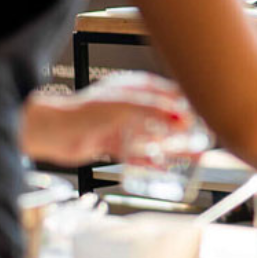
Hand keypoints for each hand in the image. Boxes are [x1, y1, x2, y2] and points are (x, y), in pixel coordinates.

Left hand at [21, 72, 192, 165]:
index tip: (201, 117)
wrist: (55, 133)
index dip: (186, 106)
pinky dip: (151, 162)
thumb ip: (156, 110)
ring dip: (172, 147)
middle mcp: (131, 105)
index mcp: (136, 88)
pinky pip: (138, 154)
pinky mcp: (114, 144)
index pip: (169, 94)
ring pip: (154, 137)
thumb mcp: (127, 105)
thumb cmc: (84, 112)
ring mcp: (123, 125)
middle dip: (184, 129)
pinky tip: (163, 169)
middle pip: (164, 117)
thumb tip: (180, 116)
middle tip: (201, 140)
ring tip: (191, 156)